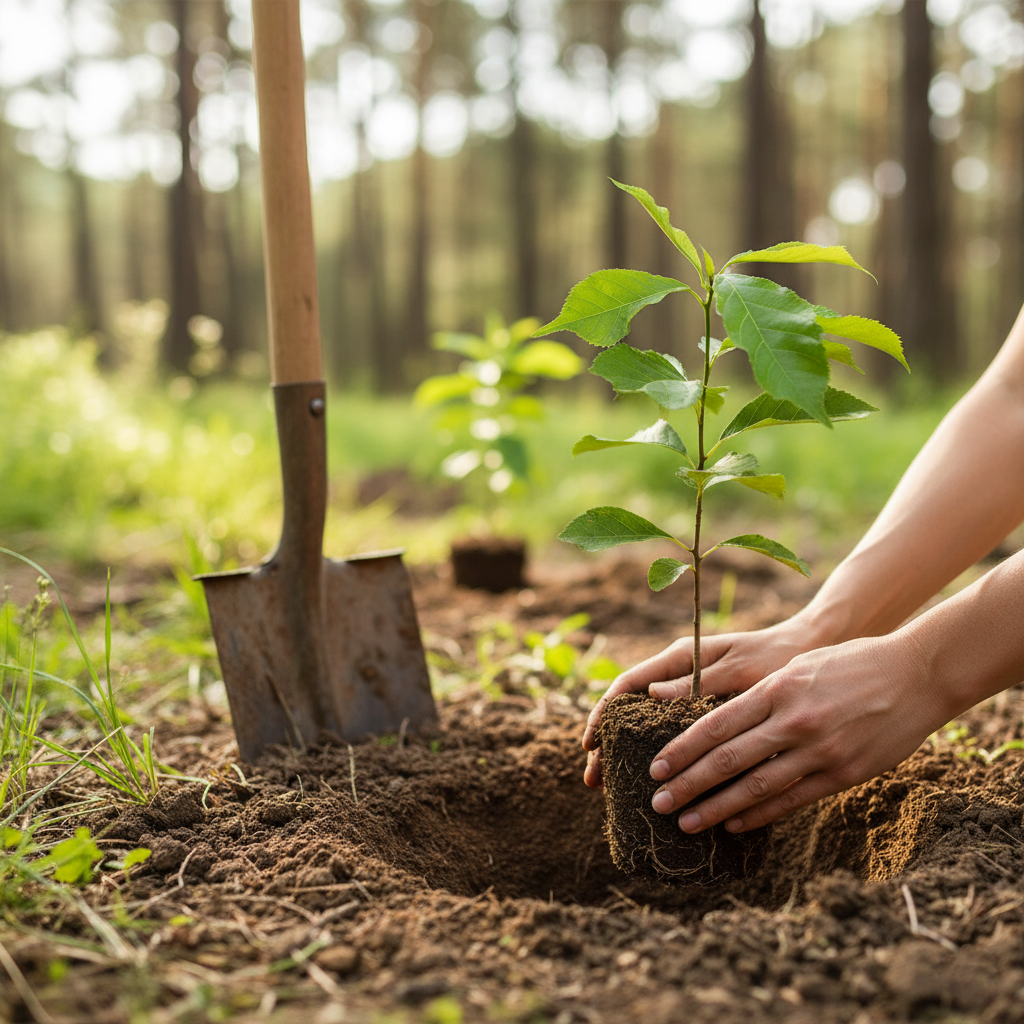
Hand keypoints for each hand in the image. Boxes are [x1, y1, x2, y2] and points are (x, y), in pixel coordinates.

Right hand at [582, 619, 817, 787]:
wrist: (809, 648)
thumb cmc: (776, 654)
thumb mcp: (740, 667)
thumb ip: (699, 679)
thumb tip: (651, 693)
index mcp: (680, 658)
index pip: (628, 684)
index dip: (604, 712)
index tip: (590, 742)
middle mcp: (677, 675)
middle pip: (629, 710)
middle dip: (607, 744)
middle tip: (593, 780)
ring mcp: (688, 693)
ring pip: (645, 725)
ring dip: (625, 754)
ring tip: (611, 788)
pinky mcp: (704, 710)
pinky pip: (670, 732)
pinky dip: (657, 755)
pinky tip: (652, 780)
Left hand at [646, 631, 950, 831]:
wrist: (915, 675)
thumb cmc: (850, 663)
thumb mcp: (797, 668)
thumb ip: (758, 692)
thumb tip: (712, 714)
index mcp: (776, 690)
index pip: (715, 725)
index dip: (682, 750)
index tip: (655, 768)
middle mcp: (793, 721)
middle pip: (727, 759)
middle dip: (688, 784)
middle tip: (658, 803)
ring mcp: (819, 751)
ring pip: (756, 787)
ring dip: (716, 808)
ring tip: (687, 822)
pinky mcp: (843, 773)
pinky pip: (793, 799)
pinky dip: (760, 814)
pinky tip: (735, 823)